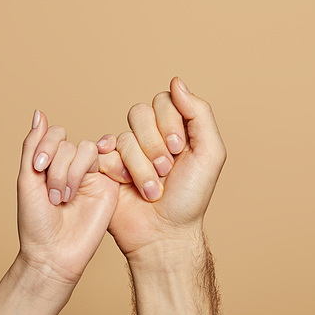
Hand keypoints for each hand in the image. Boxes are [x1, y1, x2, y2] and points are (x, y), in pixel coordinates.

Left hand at [0, 111, 119, 314]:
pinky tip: (78, 189)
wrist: (54, 253)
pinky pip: (104, 159)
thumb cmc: (36, 221)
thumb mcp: (27, 179)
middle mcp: (72, 166)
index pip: (55, 134)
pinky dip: (85, 170)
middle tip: (52, 196)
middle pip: (68, 143)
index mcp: (52, 163)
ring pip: (85, 148)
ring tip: (65, 198)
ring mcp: (91, 175)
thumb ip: (33, 145)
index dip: (46, 145)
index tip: (37, 170)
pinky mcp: (108, 185)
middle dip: (56, 168)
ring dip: (70, 172)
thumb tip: (39, 113)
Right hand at [98, 77, 225, 258]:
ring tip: (152, 190)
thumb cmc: (190, 197)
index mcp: (172, 128)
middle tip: (167, 170)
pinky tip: (127, 186)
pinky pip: (104, 154)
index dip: (170, 123)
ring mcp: (125, 151)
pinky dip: (119, 172)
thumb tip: (176, 81)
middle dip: (155, 146)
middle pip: (139, 113)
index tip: (181, 150)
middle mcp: (147, 136)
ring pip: (124, 138)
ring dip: (141, 168)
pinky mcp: (106, 166)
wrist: (164, 233)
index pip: (163, 101)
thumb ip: (199, 113)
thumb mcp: (210, 153)